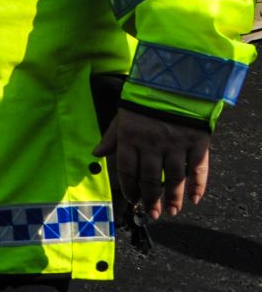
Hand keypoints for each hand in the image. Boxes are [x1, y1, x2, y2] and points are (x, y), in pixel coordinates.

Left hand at [96, 107, 212, 220]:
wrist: (174, 81)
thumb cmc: (144, 100)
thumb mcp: (123, 115)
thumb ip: (111, 137)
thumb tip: (96, 153)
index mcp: (131, 137)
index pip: (127, 170)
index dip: (129, 188)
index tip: (132, 199)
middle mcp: (152, 143)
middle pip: (151, 179)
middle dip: (150, 199)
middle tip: (151, 213)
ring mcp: (176, 144)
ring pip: (174, 179)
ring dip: (173, 199)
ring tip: (171, 211)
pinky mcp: (197, 142)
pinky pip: (198, 170)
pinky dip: (198, 186)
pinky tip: (195, 199)